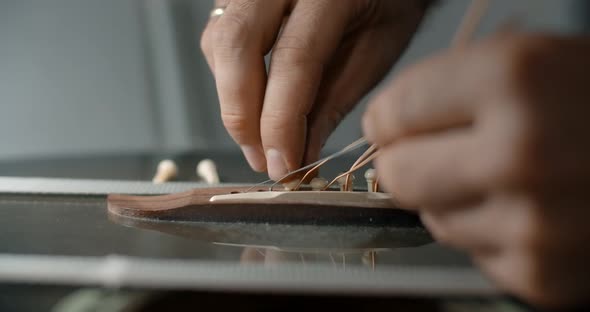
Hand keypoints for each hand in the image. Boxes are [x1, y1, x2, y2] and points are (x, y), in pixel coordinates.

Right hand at [201, 0, 432, 179]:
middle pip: (237, 46)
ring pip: (219, 43)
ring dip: (232, 101)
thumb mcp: (374, 56)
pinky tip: (253, 102)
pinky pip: (219, 38)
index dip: (281, 121)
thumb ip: (332, 104)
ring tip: (258, 139)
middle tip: (260, 159)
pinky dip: (230, 79)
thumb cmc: (385, 9)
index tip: (282, 166)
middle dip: (241, 114)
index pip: (294, 59)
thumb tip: (298, 158)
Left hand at [362, 32, 589, 308]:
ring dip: (452, 199)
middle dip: (409, 162)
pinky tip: (530, 211)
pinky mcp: (543, 277)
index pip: (391, 113)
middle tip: (441, 152)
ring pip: (431, 218)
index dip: (392, 118)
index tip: (401, 122)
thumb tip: (381, 127)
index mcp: (515, 80)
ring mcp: (535, 225)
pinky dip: (489, 233)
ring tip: (505, 179)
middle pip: (397, 175)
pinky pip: (472, 252)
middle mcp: (523, 155)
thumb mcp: (528, 60)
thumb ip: (444, 87)